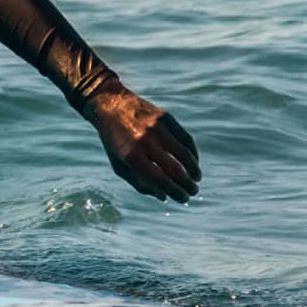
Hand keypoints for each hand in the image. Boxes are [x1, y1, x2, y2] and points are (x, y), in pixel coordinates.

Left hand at [84, 81, 200, 202]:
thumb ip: (139, 183)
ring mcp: (157, 128)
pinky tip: (193, 161)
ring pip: (184, 153)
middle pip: (175, 169)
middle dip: (187, 184)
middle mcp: (145, 141)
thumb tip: (164, 196)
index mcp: (132, 156)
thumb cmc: (115, 141)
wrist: (111, 106)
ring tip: (196, 178)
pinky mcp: (166, 118)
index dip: (175, 192)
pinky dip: (192, 152)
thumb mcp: (119, 165)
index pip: (160, 180)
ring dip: (194, 169)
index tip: (184, 199)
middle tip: (193, 191)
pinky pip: (185, 138)